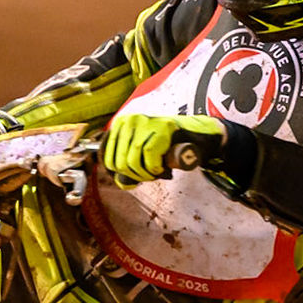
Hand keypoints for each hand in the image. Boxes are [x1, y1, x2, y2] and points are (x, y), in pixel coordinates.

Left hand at [103, 114, 224, 187]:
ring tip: (155, 174)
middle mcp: (129, 120)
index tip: (134, 177)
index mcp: (120, 124)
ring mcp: (144, 122)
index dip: (120, 174)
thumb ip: (127, 165)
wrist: (194, 135)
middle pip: (120, 161)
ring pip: (133, 160)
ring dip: (144, 174)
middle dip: (134, 176)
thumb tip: (121, 182)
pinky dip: (155, 168)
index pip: (108, 158)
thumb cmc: (165, 146)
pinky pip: (149, 156)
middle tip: (148, 177)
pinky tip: (162, 168)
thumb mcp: (140, 152)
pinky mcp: (160, 127)